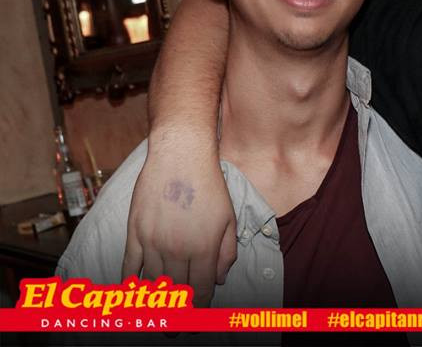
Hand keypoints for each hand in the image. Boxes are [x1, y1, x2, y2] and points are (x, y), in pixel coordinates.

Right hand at [122, 136, 235, 306]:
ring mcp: (152, 242)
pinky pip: (128, 267)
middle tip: (174, 328)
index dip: (198, 311)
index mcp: (203, 249)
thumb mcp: (229, 219)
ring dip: (153, 304)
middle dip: (176, 314)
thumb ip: (226, 253)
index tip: (196, 321)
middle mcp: (177, 250)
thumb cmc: (209, 186)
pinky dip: (129, 285)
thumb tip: (218, 281)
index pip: (200, 292)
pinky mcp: (134, 232)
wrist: (181, 157)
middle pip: (174, 293)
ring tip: (156, 316)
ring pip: (151, 284)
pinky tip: (132, 295)